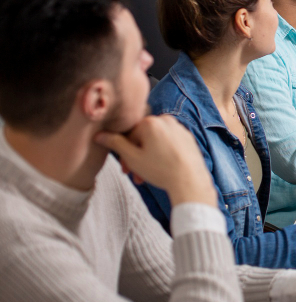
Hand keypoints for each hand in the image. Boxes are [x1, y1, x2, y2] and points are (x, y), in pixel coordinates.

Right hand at [94, 115, 215, 206]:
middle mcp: (166, 120)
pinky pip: (168, 144)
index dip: (124, 153)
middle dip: (135, 158)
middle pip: (143, 138)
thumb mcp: (132, 158)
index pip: (129, 135)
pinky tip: (160, 170)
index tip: (124, 167)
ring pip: (155, 142)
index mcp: (151, 122)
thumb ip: (115, 144)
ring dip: (147, 159)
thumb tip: (100, 135)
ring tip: (145, 177)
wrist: (190, 181)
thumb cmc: (161, 170)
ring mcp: (179, 128)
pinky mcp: (187, 138)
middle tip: (134, 175)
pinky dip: (161, 155)